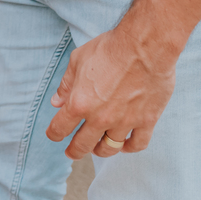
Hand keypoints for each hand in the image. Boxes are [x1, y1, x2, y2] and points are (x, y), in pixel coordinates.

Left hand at [46, 27, 177, 158]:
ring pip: (110, 148)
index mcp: (79, 103)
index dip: (54, 134)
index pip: (60, 128)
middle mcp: (100, 118)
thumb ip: (66, 84)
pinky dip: (130, 148)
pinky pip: (137, 144)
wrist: (143, 47)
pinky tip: (125, 145)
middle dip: (74, 151)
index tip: (53, 135)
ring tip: (97, 147)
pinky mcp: (146, 121)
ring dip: (101, 150)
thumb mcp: (77, 61)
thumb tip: (56, 102)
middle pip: (83, 145)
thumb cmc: (108, 49)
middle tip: (72, 152)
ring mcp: (125, 122)